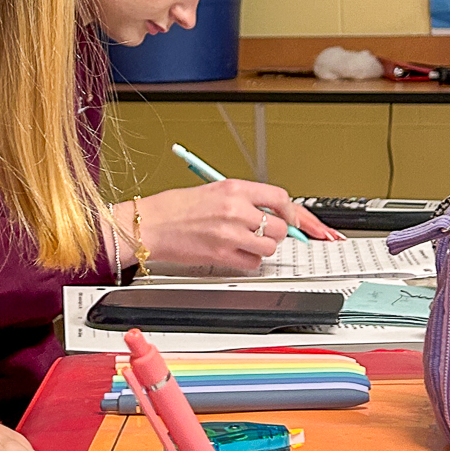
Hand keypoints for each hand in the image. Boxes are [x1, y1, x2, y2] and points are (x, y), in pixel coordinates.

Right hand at [117, 182, 341, 274]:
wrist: (149, 225)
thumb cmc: (174, 208)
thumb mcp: (212, 190)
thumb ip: (244, 200)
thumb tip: (271, 214)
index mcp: (234, 187)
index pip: (280, 198)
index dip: (294, 214)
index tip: (300, 222)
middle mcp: (235, 208)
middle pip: (279, 227)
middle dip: (276, 234)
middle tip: (263, 235)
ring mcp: (230, 233)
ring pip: (268, 248)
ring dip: (262, 249)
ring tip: (243, 243)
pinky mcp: (222, 254)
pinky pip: (252, 263)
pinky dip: (248, 262)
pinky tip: (233, 254)